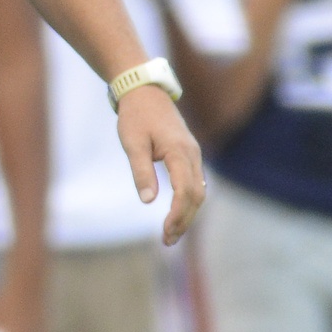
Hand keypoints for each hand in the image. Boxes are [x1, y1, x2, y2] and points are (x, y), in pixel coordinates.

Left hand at [116, 84, 204, 244]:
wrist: (144, 91)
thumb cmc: (136, 116)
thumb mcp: (132, 143)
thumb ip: (141, 171)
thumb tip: (148, 201)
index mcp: (179, 151)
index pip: (185, 190)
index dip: (178, 214)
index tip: (165, 232)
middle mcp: (192, 153)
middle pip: (196, 195)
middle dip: (184, 220)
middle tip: (167, 240)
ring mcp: (193, 153)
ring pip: (199, 190)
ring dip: (187, 213)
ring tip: (170, 233)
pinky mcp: (189, 153)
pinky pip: (195, 182)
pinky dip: (188, 200)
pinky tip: (178, 213)